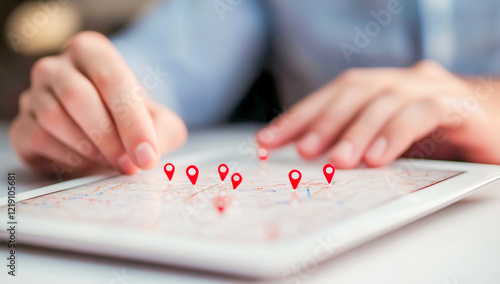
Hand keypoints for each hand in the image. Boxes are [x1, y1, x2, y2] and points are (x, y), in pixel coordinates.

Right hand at [9, 31, 186, 175]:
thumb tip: (146, 155)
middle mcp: (56, 67)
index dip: (131, 122)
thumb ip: (162, 133)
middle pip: (77, 96)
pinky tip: (89, 163)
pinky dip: (68, 158)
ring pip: (54, 120)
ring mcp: (33, 95)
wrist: (109, 127)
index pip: (111, 79)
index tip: (147, 155)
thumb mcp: (160, 121)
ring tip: (113, 162)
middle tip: (130, 165)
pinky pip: (38, 140)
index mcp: (92, 52)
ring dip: (89, 149)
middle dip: (109, 138)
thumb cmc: (133, 118)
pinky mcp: (21, 126)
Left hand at [257, 60, 499, 167]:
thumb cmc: (441, 137)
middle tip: (301, 150)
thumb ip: (358, 141)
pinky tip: (378, 157)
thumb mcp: (391, 138)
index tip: (269, 139)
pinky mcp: (461, 106)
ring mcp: (432, 89)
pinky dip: (397, 132)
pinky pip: (425, 112)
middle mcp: (404, 80)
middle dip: (323, 121)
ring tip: (338, 161)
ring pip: (386, 100)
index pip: (333, 94)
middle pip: (354, 90)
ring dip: (357, 131)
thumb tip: (310, 157)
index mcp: (383, 86)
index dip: (299, 115)